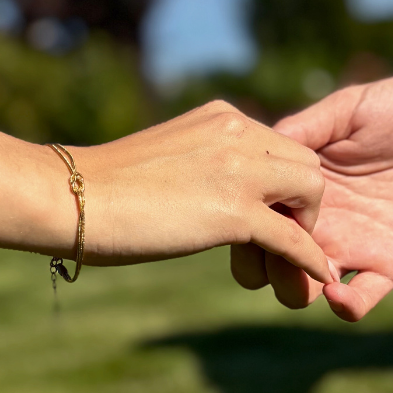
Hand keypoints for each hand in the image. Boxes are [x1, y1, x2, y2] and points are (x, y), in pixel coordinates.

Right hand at [60, 101, 333, 291]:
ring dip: (310, 225)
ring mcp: (239, 170)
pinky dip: (309, 258)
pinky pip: (292, 238)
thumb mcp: (171, 155)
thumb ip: (205, 159)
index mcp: (223, 116)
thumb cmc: (108, 184)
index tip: (278, 208)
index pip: (282, 143)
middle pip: (307, 163)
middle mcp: (238, 132)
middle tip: (287, 230)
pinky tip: (318, 275)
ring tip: (295, 252)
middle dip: (305, 199)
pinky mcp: (234, 212)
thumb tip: (215, 187)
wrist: (74, 196)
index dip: (285, 180)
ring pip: (311, 191)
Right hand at [231, 73, 392, 319]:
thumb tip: (260, 147)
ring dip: (296, 289)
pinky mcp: (392, 263)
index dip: (248, 222)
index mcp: (302, 184)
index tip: (248, 220)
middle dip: (264, 265)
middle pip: (274, 257)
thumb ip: (305, 128)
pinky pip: (362, 298)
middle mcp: (321, 218)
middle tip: (271, 259)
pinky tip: (340, 295)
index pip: (261, 212)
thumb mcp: (348, 108)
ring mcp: (354, 244)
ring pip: (307, 286)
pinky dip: (346, 307)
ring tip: (307, 277)